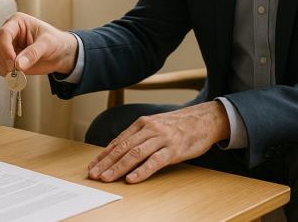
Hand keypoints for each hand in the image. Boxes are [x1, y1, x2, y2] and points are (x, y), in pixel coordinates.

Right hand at [0, 12, 77, 76]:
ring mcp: (8, 47)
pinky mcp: (9, 60)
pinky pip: (1, 68)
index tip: (12, 62)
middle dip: (4, 59)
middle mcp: (10, 34)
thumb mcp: (47, 44)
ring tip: (20, 72)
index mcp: (17, 22)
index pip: (4, 33)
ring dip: (5, 67)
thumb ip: (33, 53)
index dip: (5, 48)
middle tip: (15, 69)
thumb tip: (19, 64)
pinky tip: (18, 74)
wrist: (60, 54)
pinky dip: (7, 74)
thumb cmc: (55, 42)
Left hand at [88, 101, 230, 183]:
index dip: (104, 154)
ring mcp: (162, 139)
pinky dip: (142, 171)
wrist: (204, 119)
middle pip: (123, 148)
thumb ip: (139, 136)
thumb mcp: (155, 125)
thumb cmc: (178, 125)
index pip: (118, 140)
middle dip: (106, 162)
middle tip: (94, 174)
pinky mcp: (174, 150)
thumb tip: (119, 150)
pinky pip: (155, 161)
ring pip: (135, 154)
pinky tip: (132, 178)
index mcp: (142, 123)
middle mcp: (149, 129)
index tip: (93, 165)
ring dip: (119, 168)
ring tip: (107, 178)